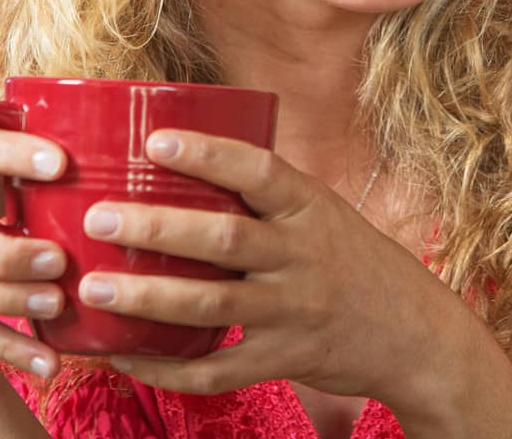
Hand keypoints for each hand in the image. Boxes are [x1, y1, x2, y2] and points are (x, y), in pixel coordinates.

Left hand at [73, 130, 511, 427]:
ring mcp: (294, 310)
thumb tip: (189, 162)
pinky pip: (218, 370)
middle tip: (99, 219)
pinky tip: (123, 354)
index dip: (209, 153)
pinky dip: (166, 367)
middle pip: (224, 237)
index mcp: (312, 209)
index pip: (260, 170)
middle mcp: (303, 256)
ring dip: (147, 296)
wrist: (418, 335)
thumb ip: (270, 199)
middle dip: (156, 228)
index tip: (156, 140)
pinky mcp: (285, 359)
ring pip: (212, 304)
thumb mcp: (326, 216)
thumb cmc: (357, 265)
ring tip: (94, 287)